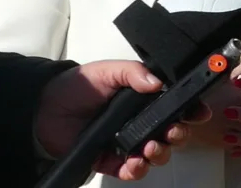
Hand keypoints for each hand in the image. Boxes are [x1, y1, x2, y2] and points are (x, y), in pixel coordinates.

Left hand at [35, 60, 210, 180]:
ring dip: (159, 154)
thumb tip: (158, 82)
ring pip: (156, 154)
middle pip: (172, 132)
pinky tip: (133, 164)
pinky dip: (135, 170)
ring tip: (150, 150)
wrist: (42, 110)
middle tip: (172, 132)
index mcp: (145, 98)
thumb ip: (133, 73)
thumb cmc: (76, 87)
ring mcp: (126, 142)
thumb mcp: (107, 71)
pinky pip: (129, 170)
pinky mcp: (109, 160)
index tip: (199, 113)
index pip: (176, 105)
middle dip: (178, 135)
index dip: (191, 110)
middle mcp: (140, 121)